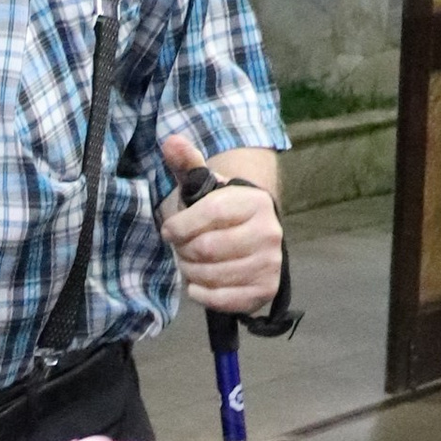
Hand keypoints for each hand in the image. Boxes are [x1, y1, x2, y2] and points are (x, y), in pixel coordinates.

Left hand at [159, 135, 284, 313]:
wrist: (253, 237)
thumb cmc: (222, 211)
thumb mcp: (205, 184)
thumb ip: (188, 163)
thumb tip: (170, 141)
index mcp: (254, 202)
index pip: (209, 213)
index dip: (180, 225)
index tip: (169, 230)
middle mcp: (269, 232)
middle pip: (207, 248)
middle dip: (183, 251)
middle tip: (181, 249)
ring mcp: (270, 263)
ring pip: (211, 274)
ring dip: (190, 272)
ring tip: (189, 264)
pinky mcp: (265, 290)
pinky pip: (224, 299)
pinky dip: (202, 294)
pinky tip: (197, 285)